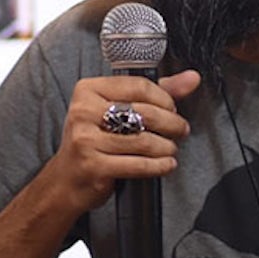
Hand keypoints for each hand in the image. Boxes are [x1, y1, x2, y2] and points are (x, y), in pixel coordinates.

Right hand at [40, 69, 200, 214]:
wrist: (66, 180)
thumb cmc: (95, 140)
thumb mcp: (118, 109)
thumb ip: (156, 92)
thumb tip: (192, 78)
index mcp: (88, 90)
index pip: (139, 86)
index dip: (164, 99)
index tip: (172, 109)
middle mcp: (83, 111)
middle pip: (144, 112)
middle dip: (171, 123)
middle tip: (180, 130)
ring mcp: (86, 139)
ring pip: (143, 140)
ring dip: (166, 147)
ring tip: (170, 149)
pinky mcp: (94, 165)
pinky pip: (138, 164)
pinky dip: (159, 165)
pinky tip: (166, 164)